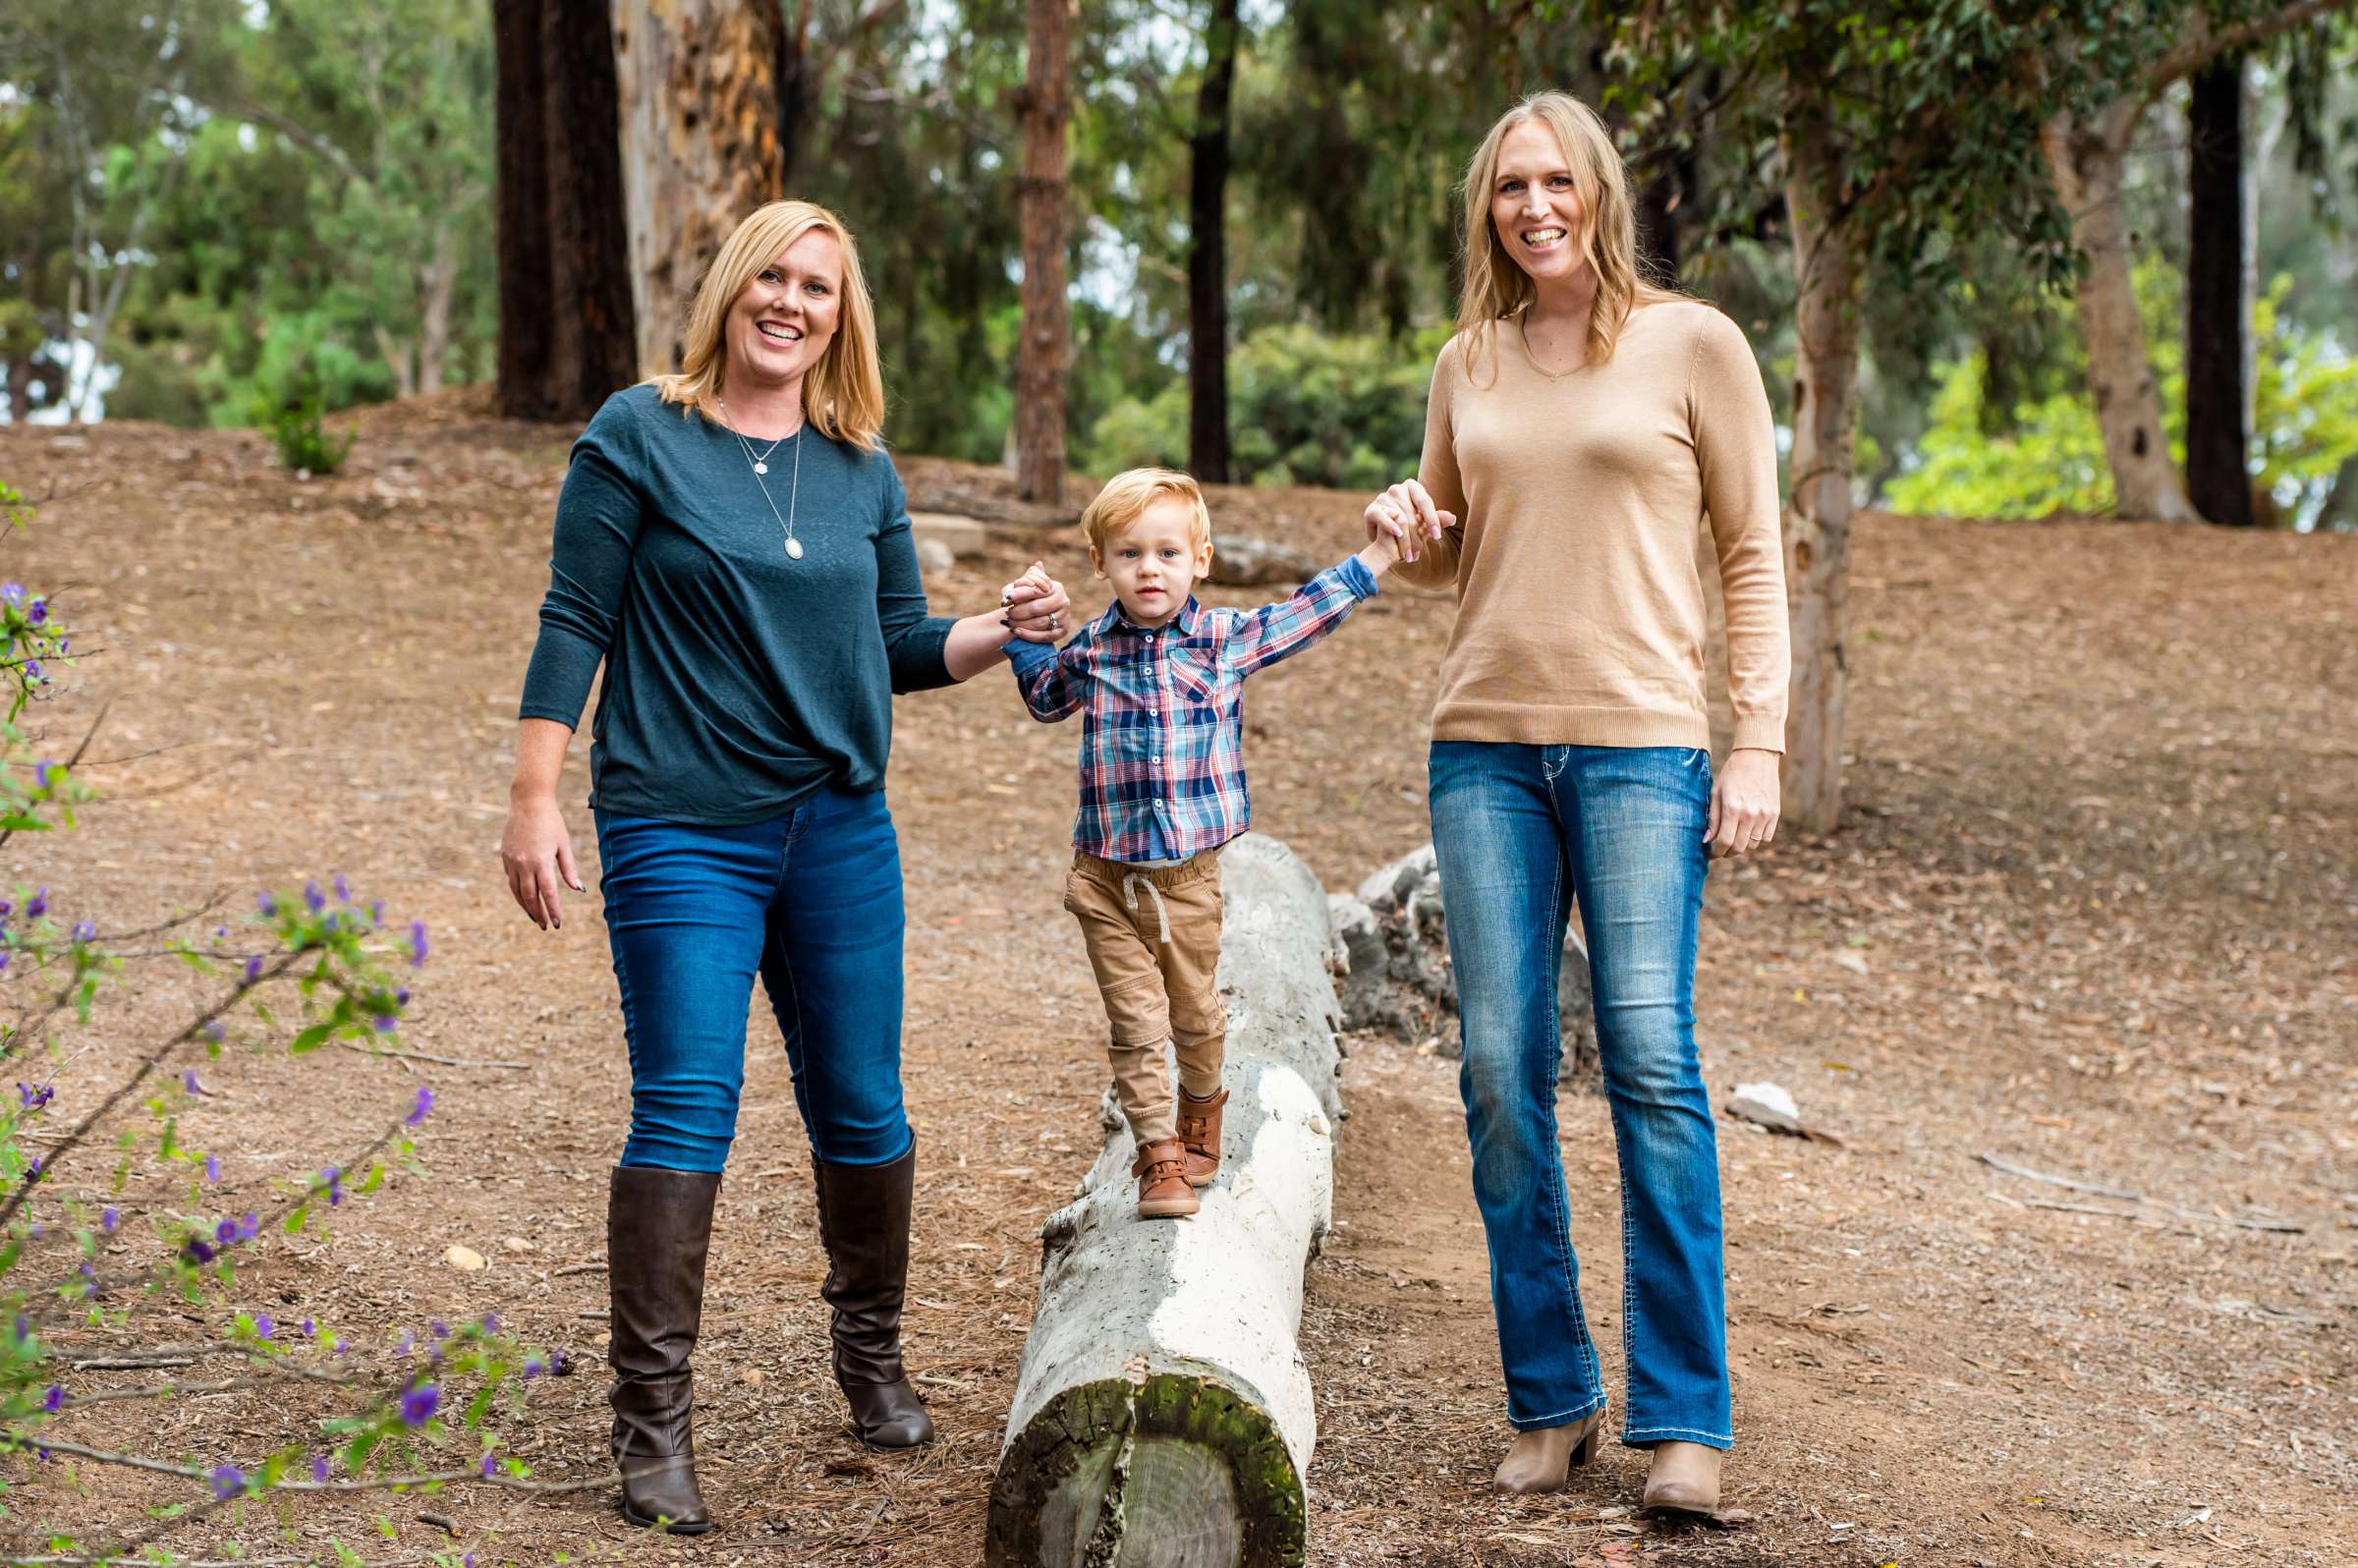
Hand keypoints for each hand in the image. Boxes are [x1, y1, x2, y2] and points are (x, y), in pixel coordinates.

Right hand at [502, 794, 582, 928]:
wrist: (528, 802)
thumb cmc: (552, 822)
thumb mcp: (564, 845)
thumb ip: (569, 869)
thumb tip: (578, 890)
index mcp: (541, 861)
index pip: (548, 893)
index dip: (553, 910)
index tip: (557, 923)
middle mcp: (524, 863)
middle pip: (530, 896)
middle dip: (538, 913)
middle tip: (546, 926)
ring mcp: (512, 861)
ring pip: (516, 891)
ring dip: (525, 906)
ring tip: (535, 917)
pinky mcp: (505, 856)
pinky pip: (511, 879)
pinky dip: (517, 891)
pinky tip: (525, 897)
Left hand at [1001, 561, 1069, 642]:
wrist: (1035, 616)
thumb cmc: (1029, 598)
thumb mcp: (1026, 586)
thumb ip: (1028, 578)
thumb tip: (1038, 564)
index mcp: (1057, 588)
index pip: (1037, 591)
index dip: (1021, 594)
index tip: (1008, 598)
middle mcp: (1064, 601)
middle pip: (1038, 608)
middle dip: (1020, 611)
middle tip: (1008, 613)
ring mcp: (1065, 617)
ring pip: (1040, 623)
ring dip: (1022, 624)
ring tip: (1009, 623)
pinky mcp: (1063, 631)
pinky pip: (1045, 636)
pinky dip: (1029, 635)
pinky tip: (1017, 632)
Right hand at [1363, 480, 1452, 563]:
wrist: (1386, 538)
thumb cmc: (1410, 528)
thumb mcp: (1425, 525)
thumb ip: (1437, 520)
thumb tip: (1452, 518)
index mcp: (1413, 487)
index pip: (1425, 501)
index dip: (1432, 519)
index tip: (1437, 536)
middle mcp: (1397, 489)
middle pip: (1412, 514)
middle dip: (1416, 537)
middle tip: (1419, 554)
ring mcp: (1383, 497)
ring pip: (1399, 519)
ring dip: (1405, 540)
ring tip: (1409, 556)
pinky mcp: (1372, 508)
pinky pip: (1382, 516)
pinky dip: (1390, 525)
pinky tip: (1397, 534)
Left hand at [1704, 748, 1780, 859]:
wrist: (1757, 757)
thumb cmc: (1732, 774)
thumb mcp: (1716, 793)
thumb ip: (1712, 818)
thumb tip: (1707, 840)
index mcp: (1732, 808)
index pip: (1724, 842)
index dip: (1716, 852)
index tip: (1711, 853)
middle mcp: (1750, 814)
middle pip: (1739, 848)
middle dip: (1727, 852)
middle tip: (1721, 849)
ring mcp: (1764, 815)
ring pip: (1753, 845)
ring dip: (1742, 844)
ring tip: (1735, 835)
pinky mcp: (1775, 814)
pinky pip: (1765, 837)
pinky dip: (1756, 837)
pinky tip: (1749, 828)